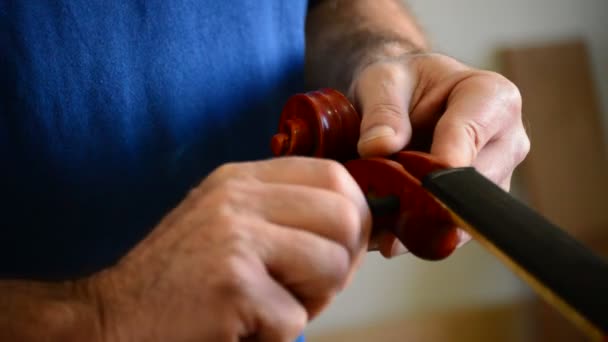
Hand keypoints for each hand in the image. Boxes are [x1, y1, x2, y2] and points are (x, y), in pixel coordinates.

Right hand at [88, 158, 370, 340]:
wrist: (113, 317)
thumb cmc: (182, 279)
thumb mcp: (231, 226)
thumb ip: (286, 217)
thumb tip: (360, 226)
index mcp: (242, 180)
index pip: (333, 174)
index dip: (356, 212)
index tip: (347, 245)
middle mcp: (239, 199)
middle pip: (344, 216)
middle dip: (343, 262)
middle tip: (308, 288)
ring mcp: (235, 238)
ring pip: (332, 264)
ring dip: (314, 299)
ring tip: (272, 306)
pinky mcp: (233, 284)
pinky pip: (295, 316)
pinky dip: (276, 333)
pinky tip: (242, 326)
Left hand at [350, 53, 529, 256]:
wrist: (407, 101)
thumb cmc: (402, 84)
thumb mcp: (383, 80)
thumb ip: (382, 110)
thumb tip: (378, 148)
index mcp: (492, 98)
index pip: (472, 135)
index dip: (441, 163)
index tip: (414, 181)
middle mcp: (506, 141)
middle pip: (473, 183)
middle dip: (427, 197)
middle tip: (383, 205)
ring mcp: (496, 177)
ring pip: (466, 213)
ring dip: (423, 222)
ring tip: (381, 223)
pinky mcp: (478, 205)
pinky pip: (454, 230)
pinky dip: (420, 235)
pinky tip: (389, 235)